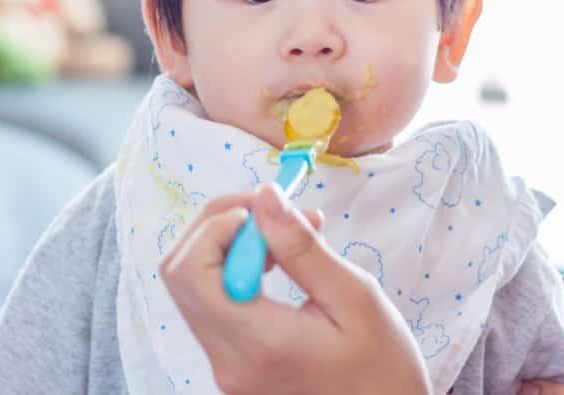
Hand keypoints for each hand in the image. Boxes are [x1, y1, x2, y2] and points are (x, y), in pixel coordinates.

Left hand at [160, 183, 429, 394]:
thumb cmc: (383, 367)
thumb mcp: (355, 298)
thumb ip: (301, 247)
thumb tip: (265, 195)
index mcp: (258, 344)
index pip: (191, 273)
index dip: (217, 226)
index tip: (265, 210)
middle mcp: (227, 361)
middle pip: (179, 275)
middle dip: (216, 226)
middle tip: (266, 211)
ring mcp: (224, 366)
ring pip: (191, 287)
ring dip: (225, 245)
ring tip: (280, 235)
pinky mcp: (230, 364)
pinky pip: (212, 304)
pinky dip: (233, 270)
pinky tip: (276, 261)